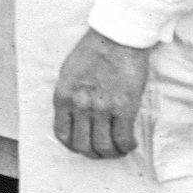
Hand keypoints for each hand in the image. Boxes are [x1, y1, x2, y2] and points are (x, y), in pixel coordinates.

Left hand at [52, 28, 151, 159]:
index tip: (84, 145)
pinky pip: (124, 139)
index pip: (63, 135)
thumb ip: (68, 97)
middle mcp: (80, 105)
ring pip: (104, 147)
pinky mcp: (125, 108)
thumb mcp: (67, 74)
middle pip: (83, 146)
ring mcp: (102, 108)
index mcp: (63, 96)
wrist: (117, 38)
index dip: (74, 146)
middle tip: (103, 150)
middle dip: (93, 153)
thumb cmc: (92, 52)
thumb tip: (72, 118)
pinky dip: (127, 146)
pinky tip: (130, 142)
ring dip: (112, 153)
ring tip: (118, 148)